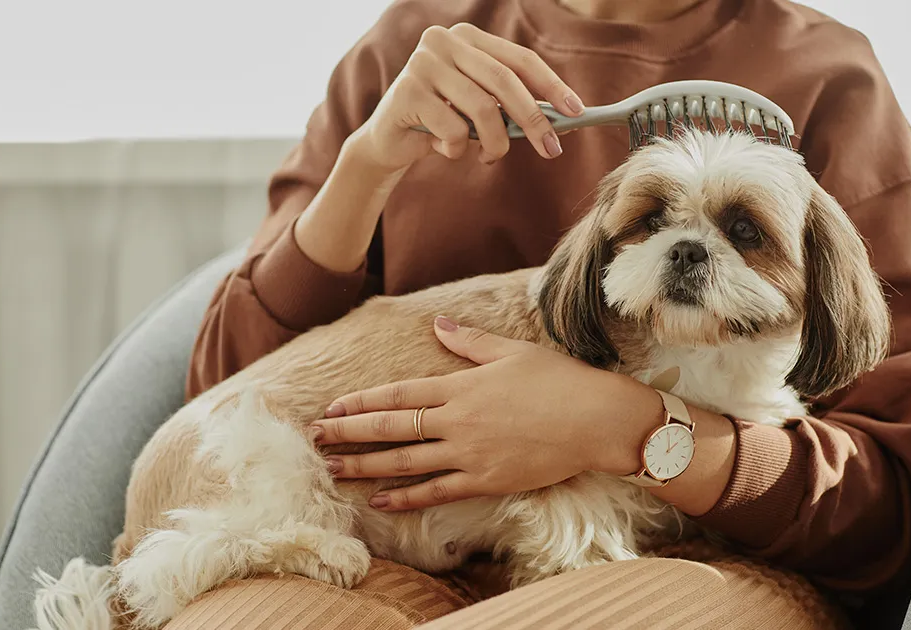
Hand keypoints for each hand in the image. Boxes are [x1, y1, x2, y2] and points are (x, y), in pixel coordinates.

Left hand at [311, 316, 664, 510]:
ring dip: (364, 465)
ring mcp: (468, 453)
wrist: (596, 420)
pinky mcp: (485, 480)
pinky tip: (379, 499)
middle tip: (314, 439)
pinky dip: (405, 496)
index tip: (332, 407)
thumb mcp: (512, 352)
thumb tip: (438, 324)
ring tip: (333, 469)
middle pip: (390, 428)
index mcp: (461, 386)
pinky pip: (435, 491)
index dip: (361, 402)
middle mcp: (457, 420)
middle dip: (348, 433)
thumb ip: (469, 341)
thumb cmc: (559, 381)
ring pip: (404, 462)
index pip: (398, 395)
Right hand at [349, 22, 583, 169]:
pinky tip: (442, 147)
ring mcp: (422, 63)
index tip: (576, 110)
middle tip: (552, 149)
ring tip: (490, 156)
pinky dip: (457, 150)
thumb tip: (567, 121)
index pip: (520, 58)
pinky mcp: (407, 92)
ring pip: (482, 109)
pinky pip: (453, 130)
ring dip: (495, 143)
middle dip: (534, 119)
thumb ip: (515, 107)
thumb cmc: (444, 123)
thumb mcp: (482, 109)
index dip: (551, 85)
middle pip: (504, 81)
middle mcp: (443, 41)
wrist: (389, 141)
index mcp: (468, 37)